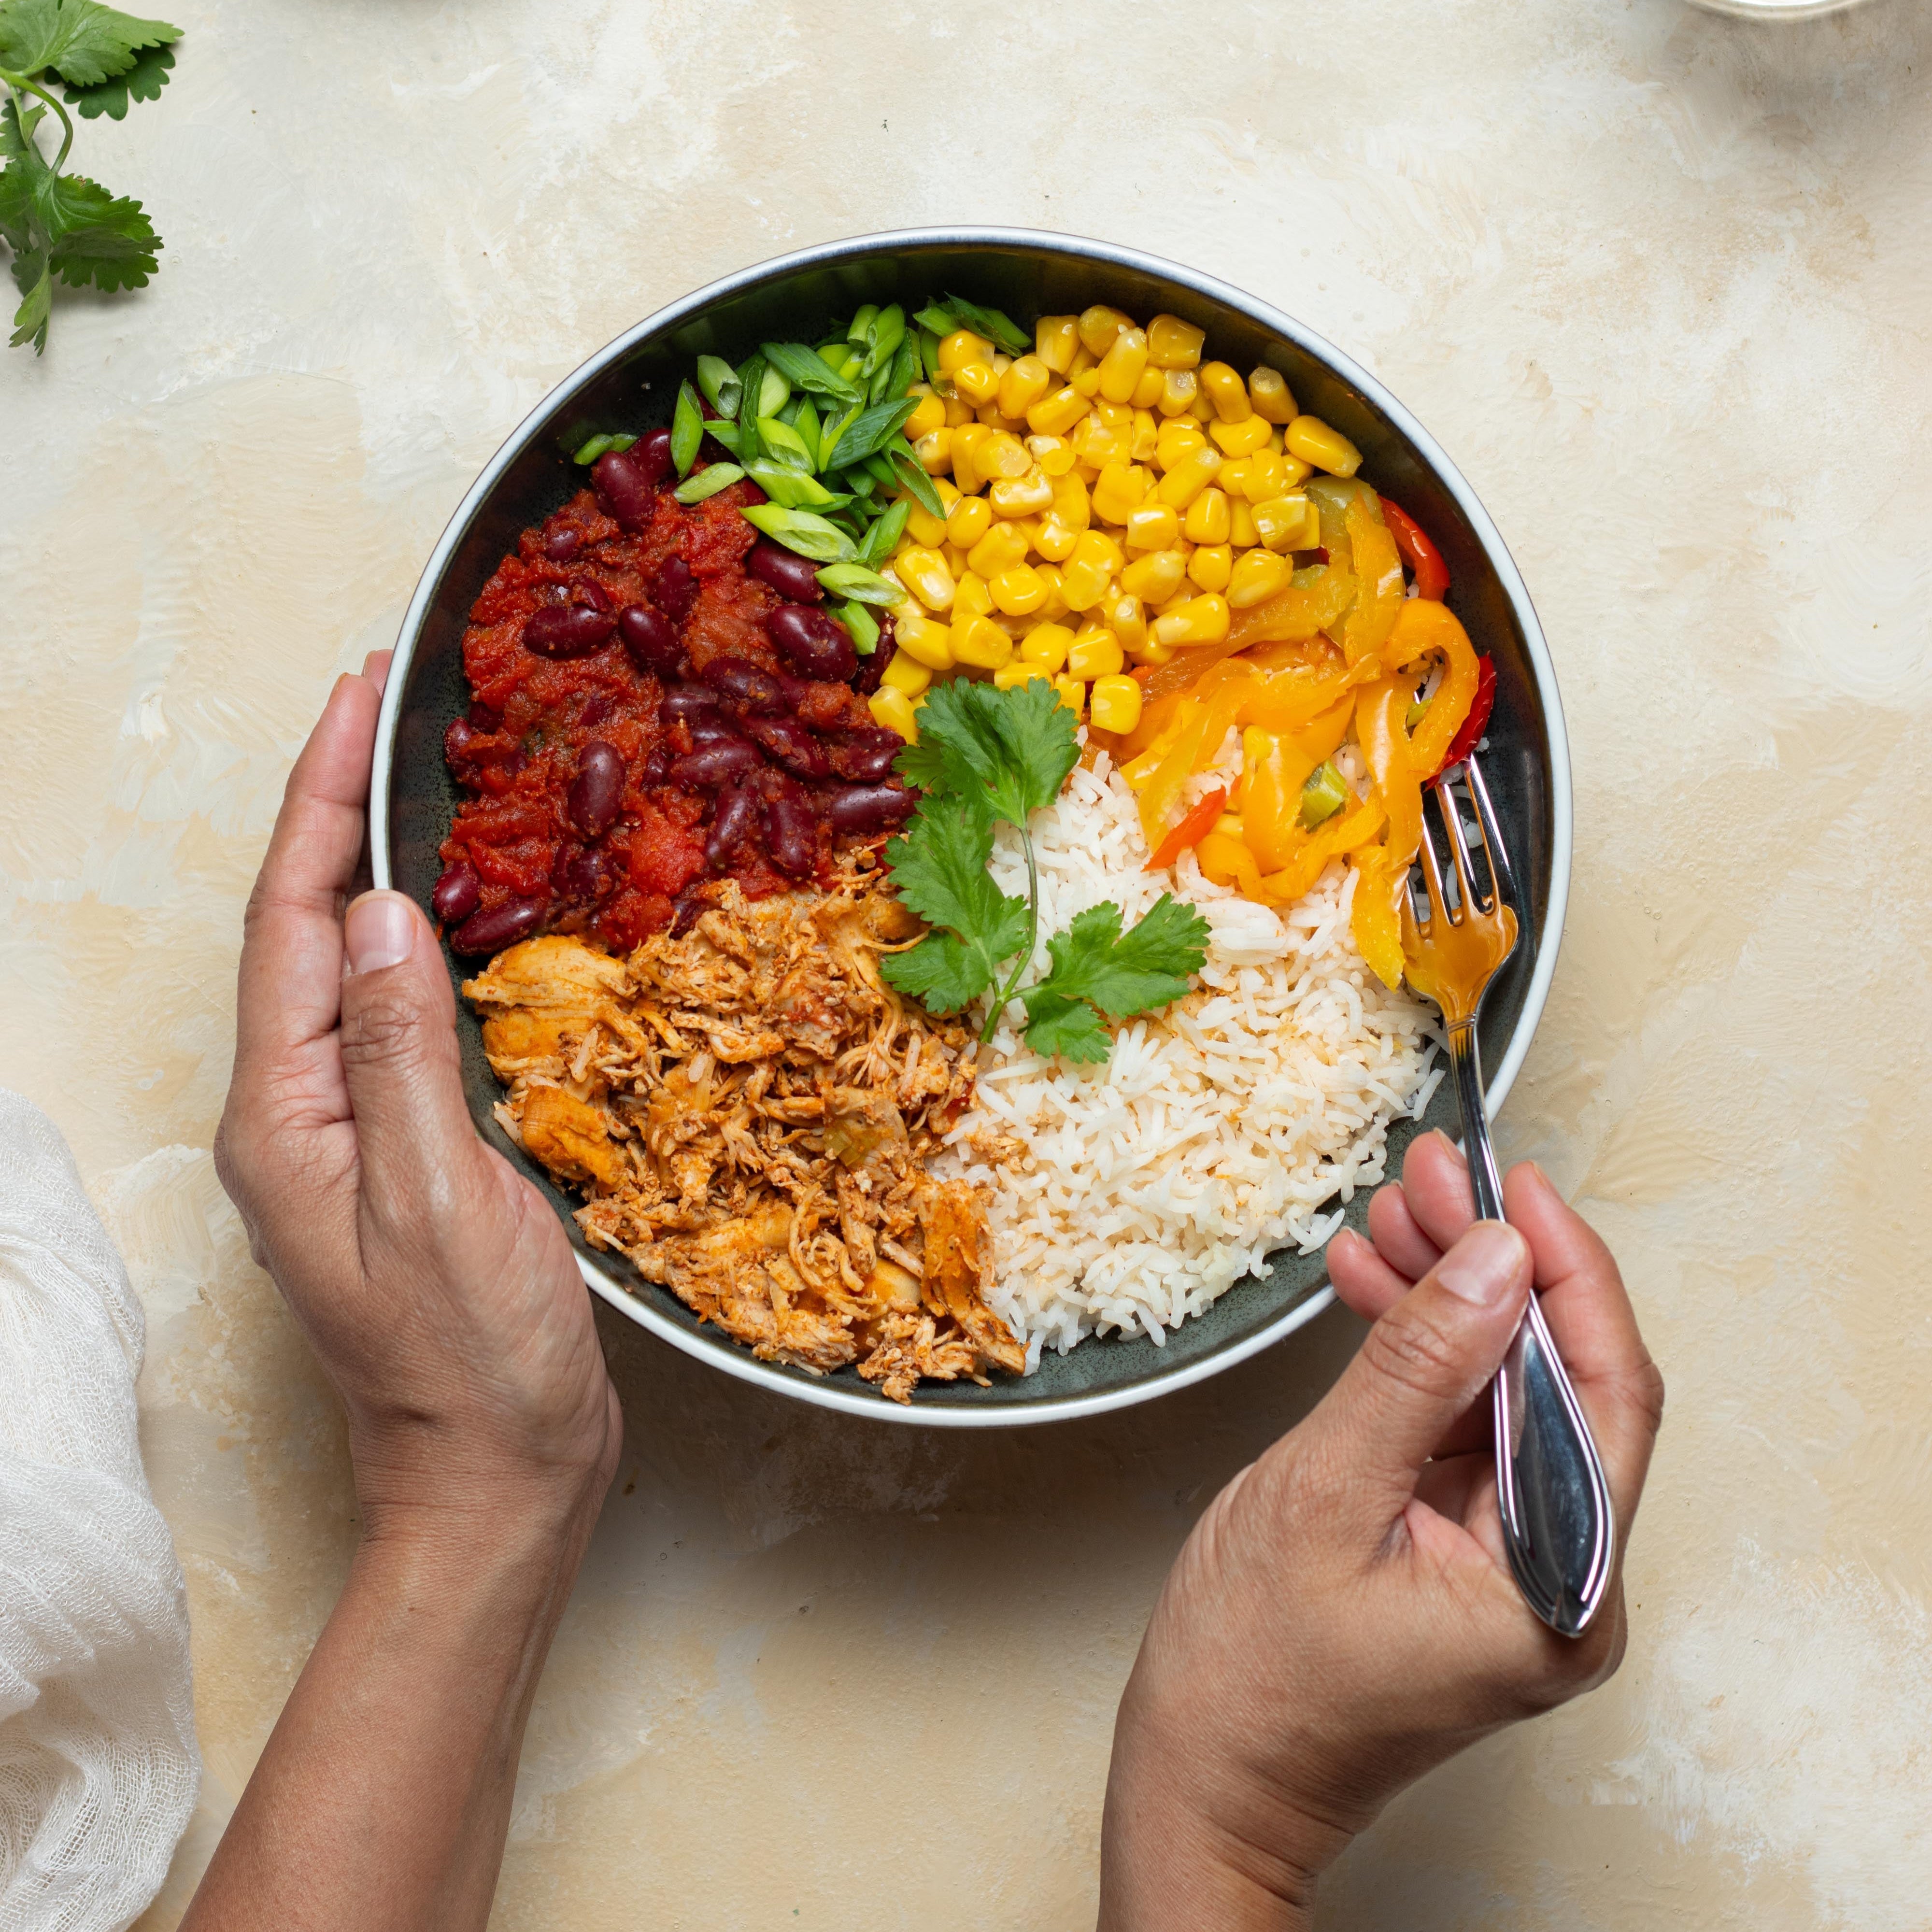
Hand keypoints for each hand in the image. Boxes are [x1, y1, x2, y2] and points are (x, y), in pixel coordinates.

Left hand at [188, 661, 622, 1929]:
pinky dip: (421, 941)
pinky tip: (461, 911)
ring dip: (369, 864)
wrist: (494, 1485)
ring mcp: (342, 1136)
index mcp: (287, 1119)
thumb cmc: (471, 1366)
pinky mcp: (395, 1152)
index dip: (316, 802)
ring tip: (415, 775)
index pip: (287, 923)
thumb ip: (402, 1053)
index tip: (354, 696)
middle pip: (298, 930)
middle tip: (382, 704)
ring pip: (344, 967)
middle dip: (331, 809)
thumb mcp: (439, 1202)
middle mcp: (295, 1116)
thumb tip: (380, 913)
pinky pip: (393, 1015)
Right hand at [1097, 1133, 1663, 1929]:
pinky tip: (1372, 1290)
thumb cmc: (1251, 1678)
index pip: (1606, 1394)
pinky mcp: (1465, 1558)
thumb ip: (1416, 1371)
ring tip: (1388, 1215)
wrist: (1203, 1784)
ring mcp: (1514, 1572)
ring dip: (1448, 1302)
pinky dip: (1417, 1360)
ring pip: (1503, 1396)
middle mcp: (1562, 1582)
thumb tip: (1493, 1260)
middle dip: (1492, 1269)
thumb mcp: (1325, 1494)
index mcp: (1559, 1588)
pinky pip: (1459, 1431)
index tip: (1515, 1185)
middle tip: (1429, 1177)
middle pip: (1556, 1384)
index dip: (1568, 1274)